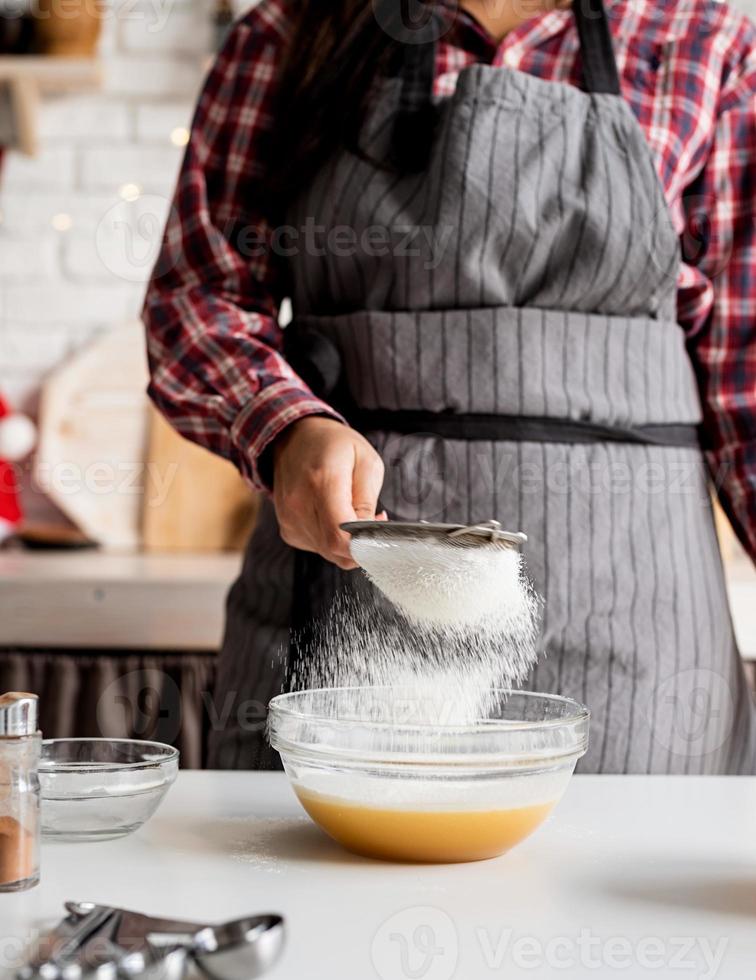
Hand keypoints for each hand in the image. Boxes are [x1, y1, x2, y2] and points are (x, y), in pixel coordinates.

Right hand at [272, 416, 384, 568]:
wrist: (294, 437)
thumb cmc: (333, 445)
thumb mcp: (366, 462)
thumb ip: (368, 502)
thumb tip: (369, 535)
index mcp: (322, 482)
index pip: (341, 536)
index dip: (365, 546)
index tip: (379, 534)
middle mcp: (299, 504)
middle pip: (336, 550)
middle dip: (361, 545)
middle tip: (372, 522)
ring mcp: (290, 519)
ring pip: (328, 553)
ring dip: (347, 543)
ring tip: (352, 514)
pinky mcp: (288, 529)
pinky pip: (318, 548)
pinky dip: (332, 540)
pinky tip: (335, 518)